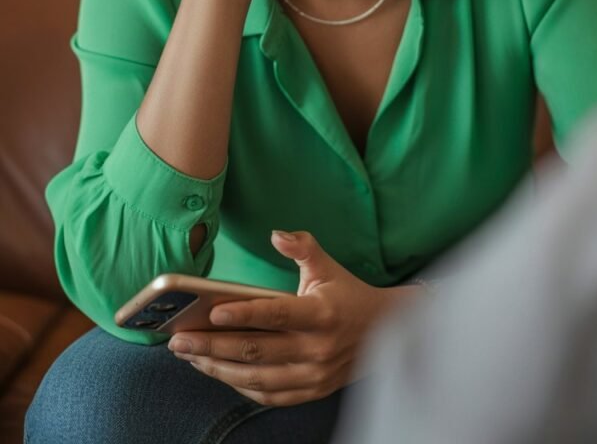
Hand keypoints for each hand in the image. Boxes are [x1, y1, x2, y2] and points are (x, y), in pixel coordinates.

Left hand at [167, 231, 413, 405]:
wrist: (385, 334)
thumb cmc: (347, 295)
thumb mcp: (329, 266)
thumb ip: (303, 247)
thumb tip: (276, 234)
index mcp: (322, 314)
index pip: (277, 315)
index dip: (244, 314)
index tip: (211, 312)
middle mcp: (317, 349)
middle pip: (256, 352)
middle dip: (212, 346)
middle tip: (178, 339)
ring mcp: (313, 376)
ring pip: (256, 378)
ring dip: (218, 368)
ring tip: (189, 355)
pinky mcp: (310, 392)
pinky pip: (267, 395)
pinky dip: (238, 385)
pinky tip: (216, 371)